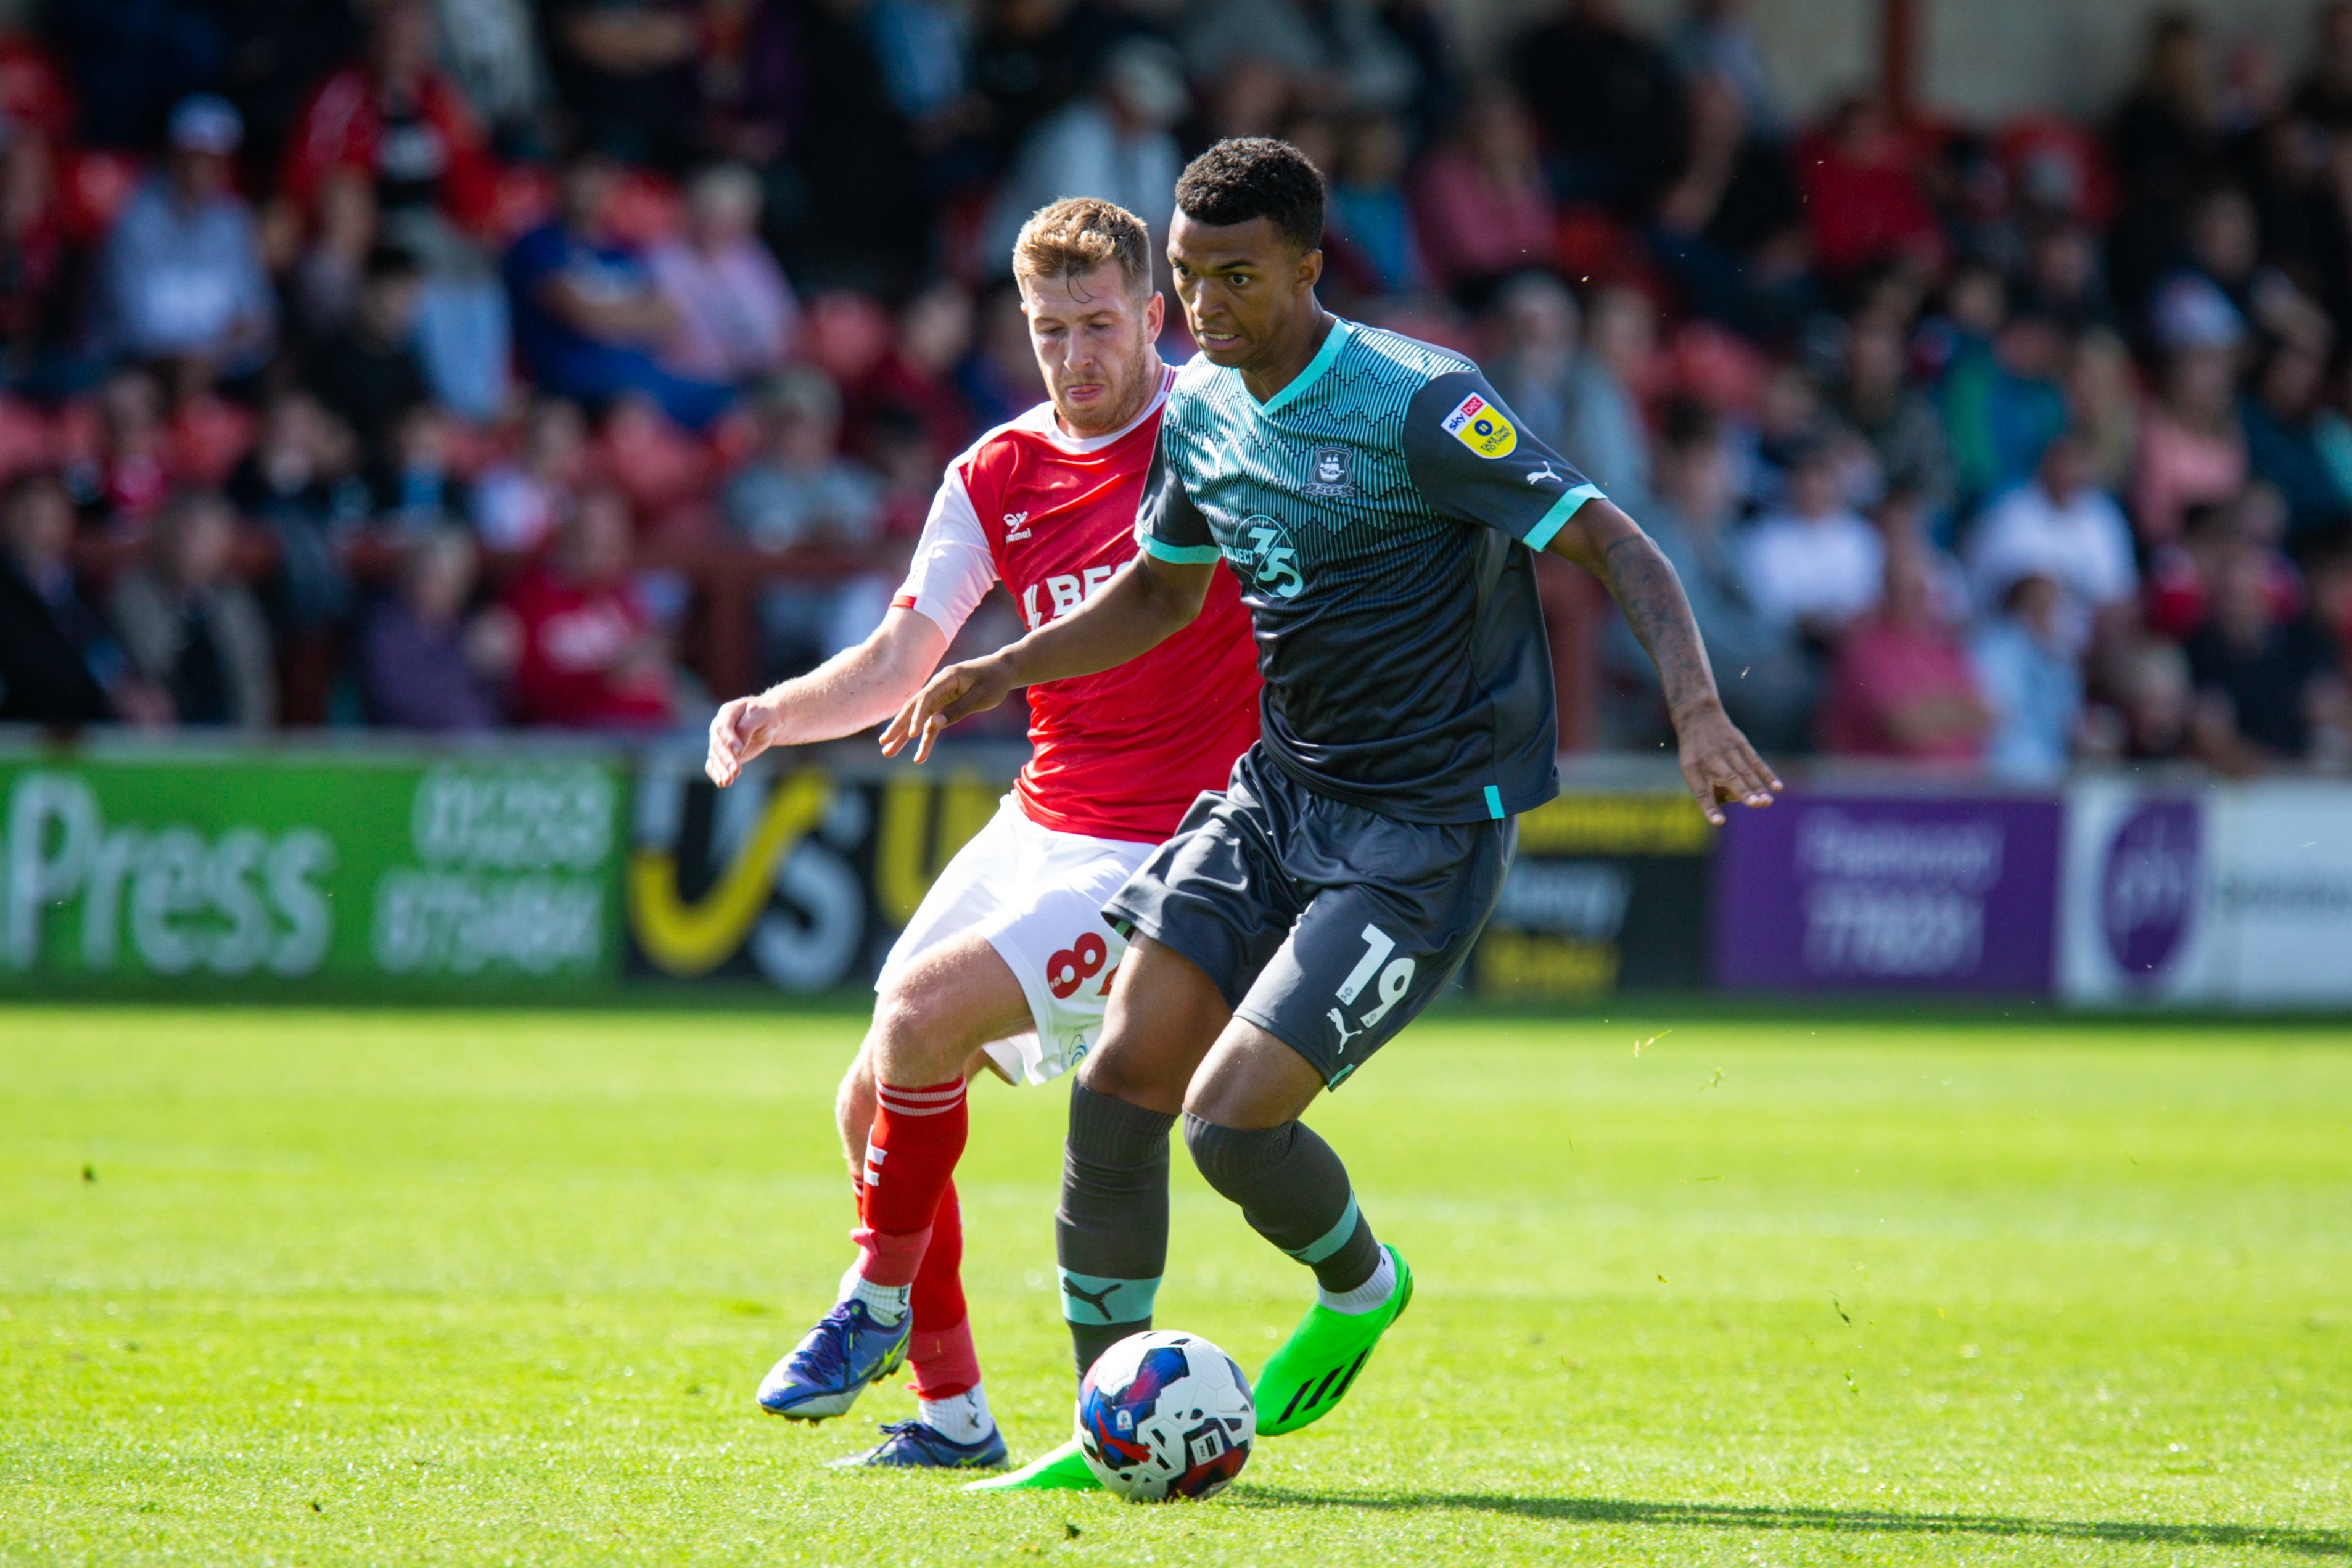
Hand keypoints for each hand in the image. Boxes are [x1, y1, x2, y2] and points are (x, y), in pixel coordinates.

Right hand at [706, 695, 778, 786]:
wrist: (767, 723)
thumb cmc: (765, 715)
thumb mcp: (761, 714)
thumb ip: (748, 726)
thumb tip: (737, 747)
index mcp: (728, 713)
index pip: (723, 727)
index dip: (729, 739)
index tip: (739, 751)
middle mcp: (719, 728)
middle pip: (718, 745)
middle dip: (727, 759)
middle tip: (736, 772)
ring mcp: (719, 742)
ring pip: (715, 757)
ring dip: (721, 770)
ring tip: (728, 782)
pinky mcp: (721, 755)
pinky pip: (714, 765)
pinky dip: (717, 774)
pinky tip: (722, 783)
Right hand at [879, 656, 1015, 762]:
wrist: (1002, 671)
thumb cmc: (994, 681)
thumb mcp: (982, 696)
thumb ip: (959, 709)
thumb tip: (935, 724)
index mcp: (946, 678)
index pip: (926, 698)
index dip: (917, 716)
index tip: (912, 734)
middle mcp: (938, 687)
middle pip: (913, 708)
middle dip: (898, 727)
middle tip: (884, 743)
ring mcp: (939, 698)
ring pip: (918, 718)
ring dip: (903, 735)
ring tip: (888, 752)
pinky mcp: (944, 707)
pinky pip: (931, 725)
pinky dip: (925, 740)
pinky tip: (919, 757)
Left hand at [1674, 698, 1780, 825]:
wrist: (1698, 717)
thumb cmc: (1695, 753)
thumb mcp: (1690, 769)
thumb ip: (1709, 788)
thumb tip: (1736, 800)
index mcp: (1694, 770)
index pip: (1701, 793)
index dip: (1710, 808)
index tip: (1719, 822)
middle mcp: (1711, 760)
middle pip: (1729, 778)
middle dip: (1742, 791)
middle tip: (1754, 804)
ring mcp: (1727, 751)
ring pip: (1745, 771)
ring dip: (1757, 787)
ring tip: (1766, 801)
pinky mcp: (1740, 744)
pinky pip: (1756, 762)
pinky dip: (1767, 775)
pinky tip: (1777, 787)